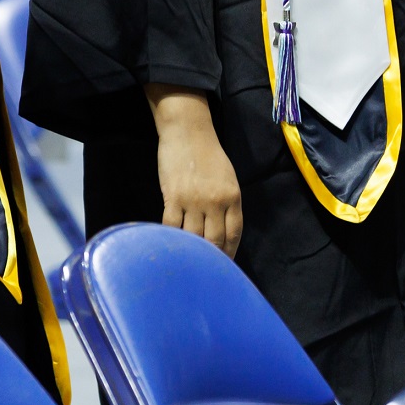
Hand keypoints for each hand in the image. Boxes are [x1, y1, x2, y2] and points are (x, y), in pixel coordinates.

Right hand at [149, 85, 241, 256]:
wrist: (187, 130)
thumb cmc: (209, 153)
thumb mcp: (227, 178)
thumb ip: (227, 203)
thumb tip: (221, 231)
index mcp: (233, 196)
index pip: (234, 234)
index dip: (230, 254)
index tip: (225, 266)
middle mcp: (216, 201)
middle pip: (214, 241)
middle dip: (212, 259)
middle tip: (206, 273)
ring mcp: (193, 200)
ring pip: (193, 238)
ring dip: (191, 253)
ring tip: (187, 263)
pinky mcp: (173, 196)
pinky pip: (171, 226)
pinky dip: (170, 238)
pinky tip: (169, 245)